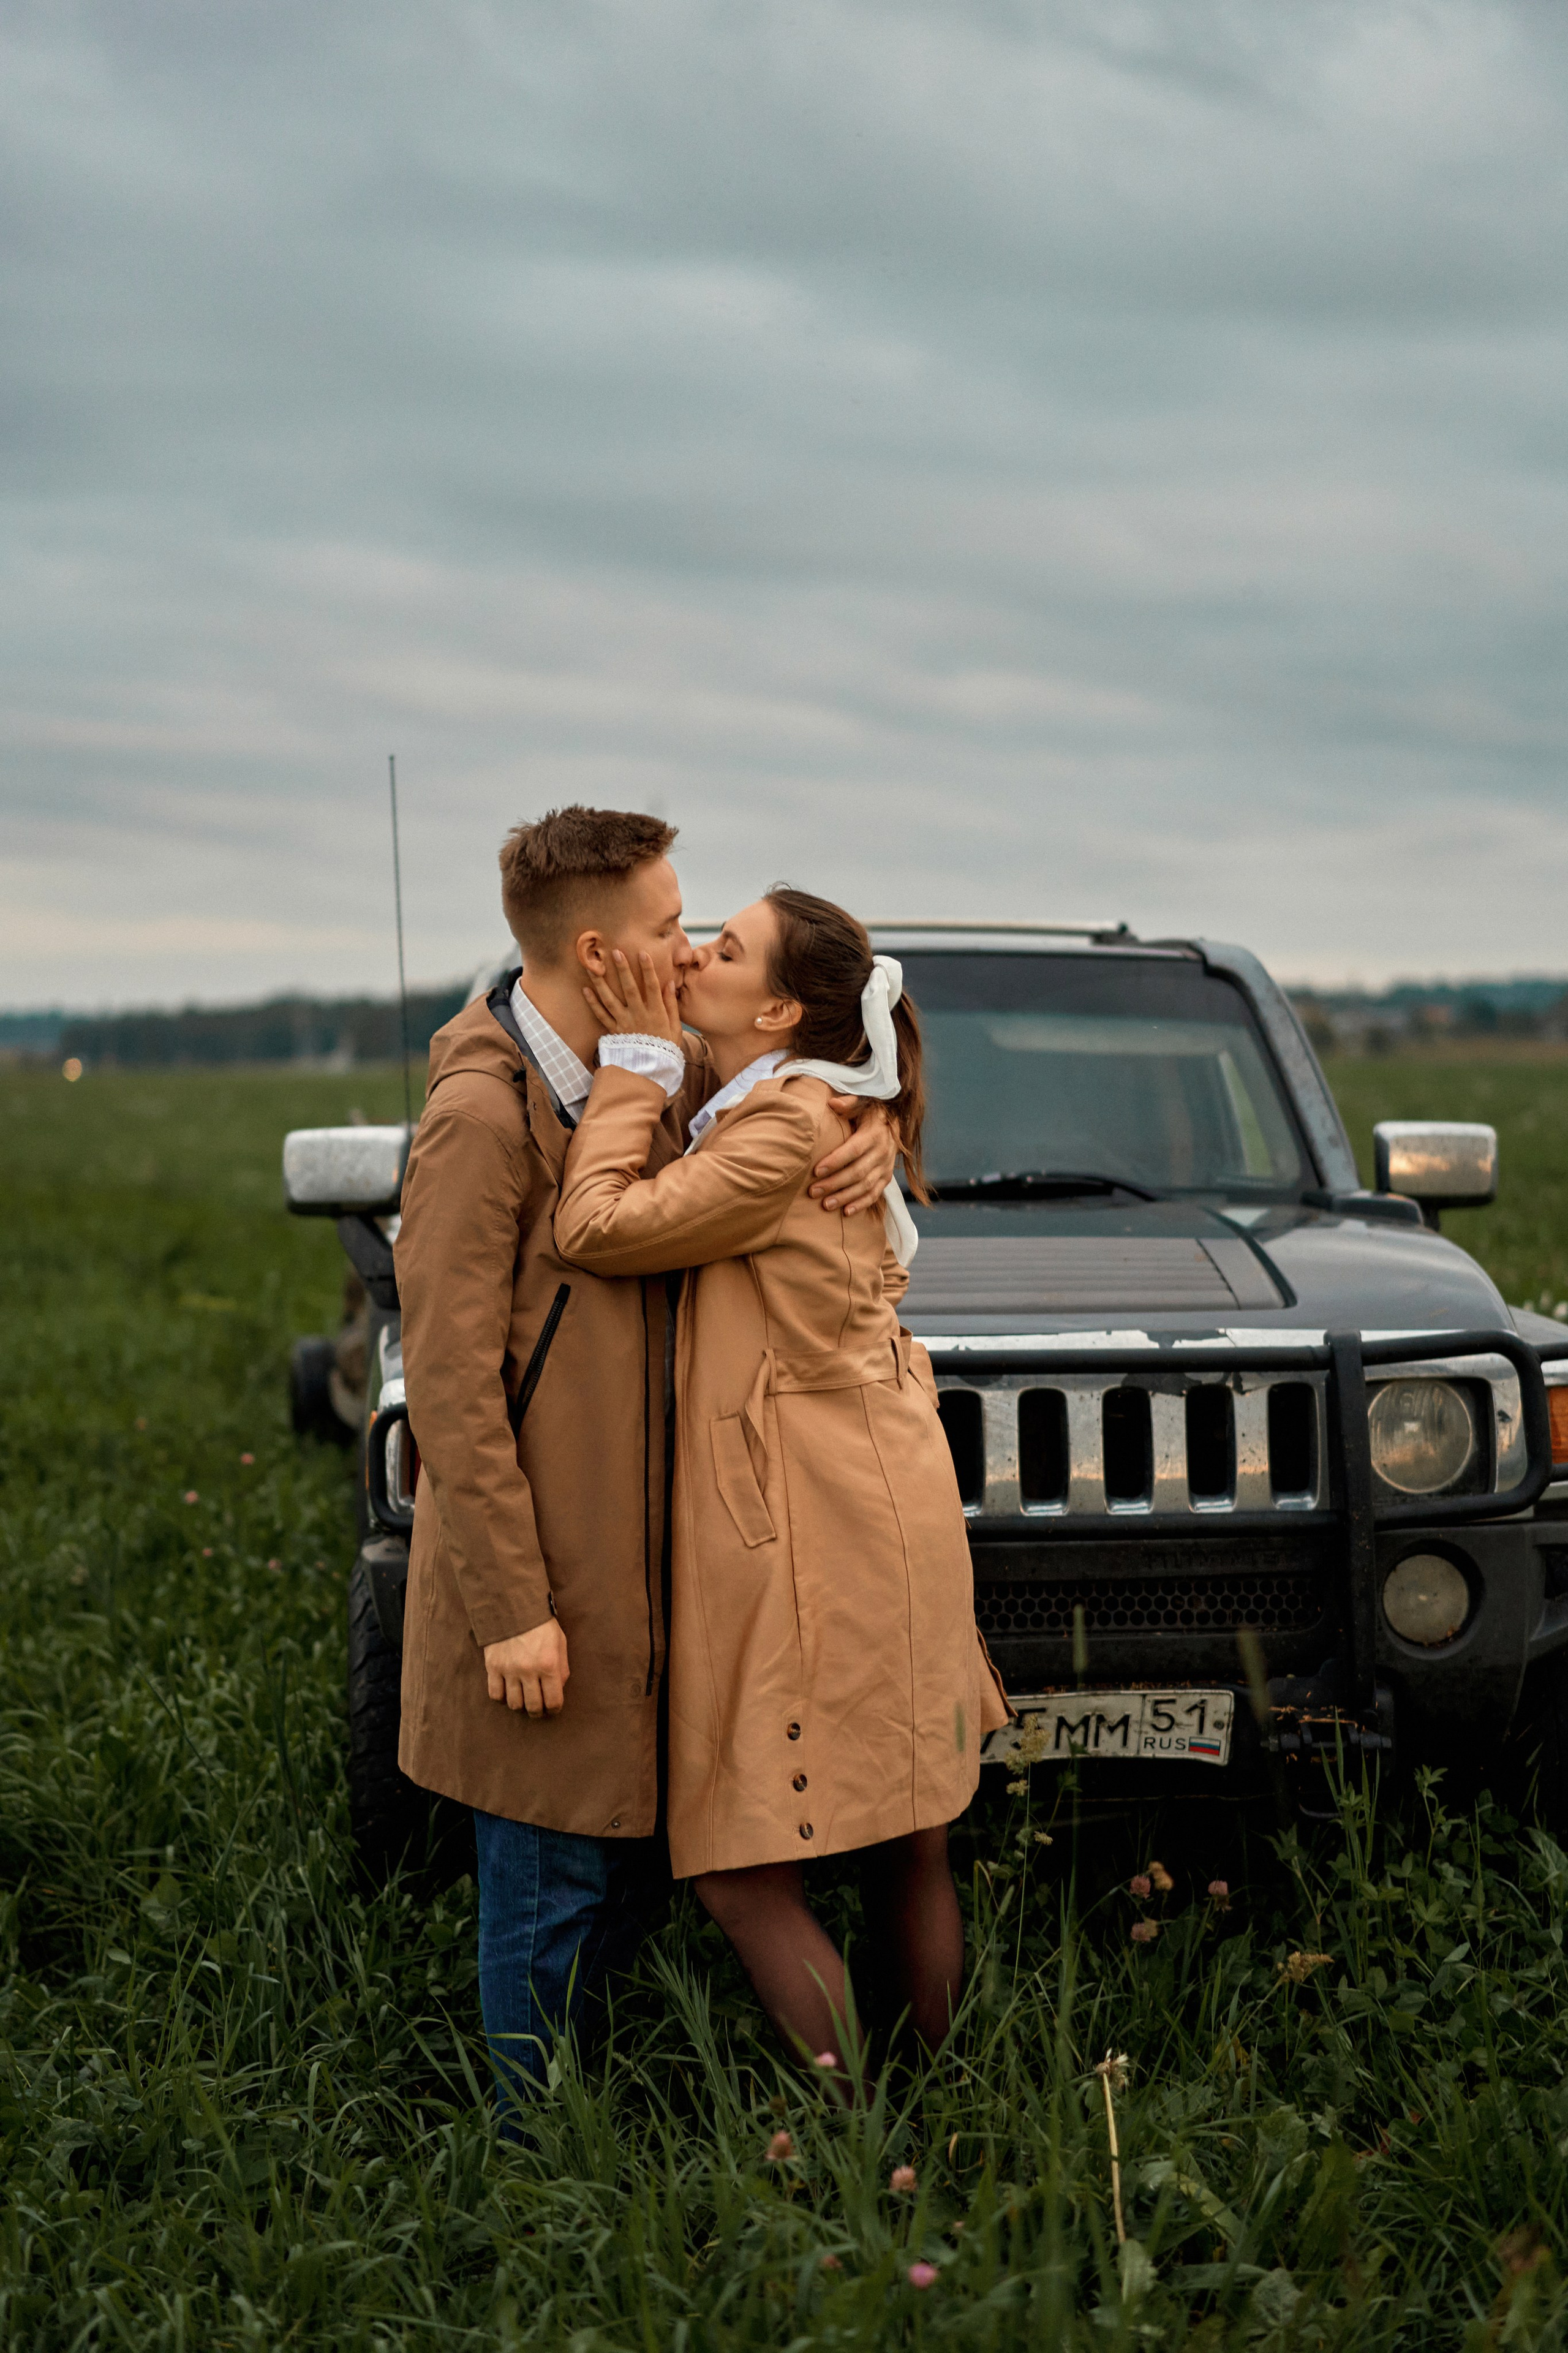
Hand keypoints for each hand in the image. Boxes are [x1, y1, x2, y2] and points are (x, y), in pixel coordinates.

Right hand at [484, 1619, 569, 1716]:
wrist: (513, 1606)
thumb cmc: (541, 1625)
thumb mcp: (560, 1643)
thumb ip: (562, 1668)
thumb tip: (558, 1690)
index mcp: (549, 1664)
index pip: (553, 1701)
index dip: (554, 1710)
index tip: (552, 1709)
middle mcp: (529, 1670)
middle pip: (533, 1707)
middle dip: (537, 1711)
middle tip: (537, 1708)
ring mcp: (509, 1670)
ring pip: (514, 1704)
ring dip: (520, 1705)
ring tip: (522, 1697)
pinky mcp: (493, 1667)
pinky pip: (495, 1694)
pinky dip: (502, 1697)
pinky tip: (507, 1691)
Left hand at [583, 948, 683, 1046]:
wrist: (650, 1069)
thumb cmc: (665, 1047)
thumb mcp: (675, 1027)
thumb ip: (671, 1005)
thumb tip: (669, 982)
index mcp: (656, 1013)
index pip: (652, 987)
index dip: (648, 969)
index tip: (642, 953)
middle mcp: (638, 1016)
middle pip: (630, 989)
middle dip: (623, 970)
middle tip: (615, 952)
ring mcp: (624, 1023)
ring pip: (611, 1000)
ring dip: (601, 982)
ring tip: (593, 967)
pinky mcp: (614, 1031)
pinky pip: (601, 1016)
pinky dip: (593, 1003)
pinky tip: (586, 990)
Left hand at [810, 1097, 900, 1214]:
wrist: (894, 1121)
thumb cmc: (871, 1112)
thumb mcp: (864, 1103)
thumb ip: (849, 1103)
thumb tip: (833, 1103)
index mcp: (874, 1134)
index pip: (854, 1150)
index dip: (836, 1161)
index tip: (816, 1171)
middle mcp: (882, 1152)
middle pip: (857, 1172)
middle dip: (834, 1183)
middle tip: (813, 1191)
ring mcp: (886, 1166)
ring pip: (866, 1186)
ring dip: (845, 1197)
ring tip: (825, 1205)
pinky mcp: (886, 1177)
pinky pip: (875, 1194)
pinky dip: (862, 1204)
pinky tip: (846, 1212)